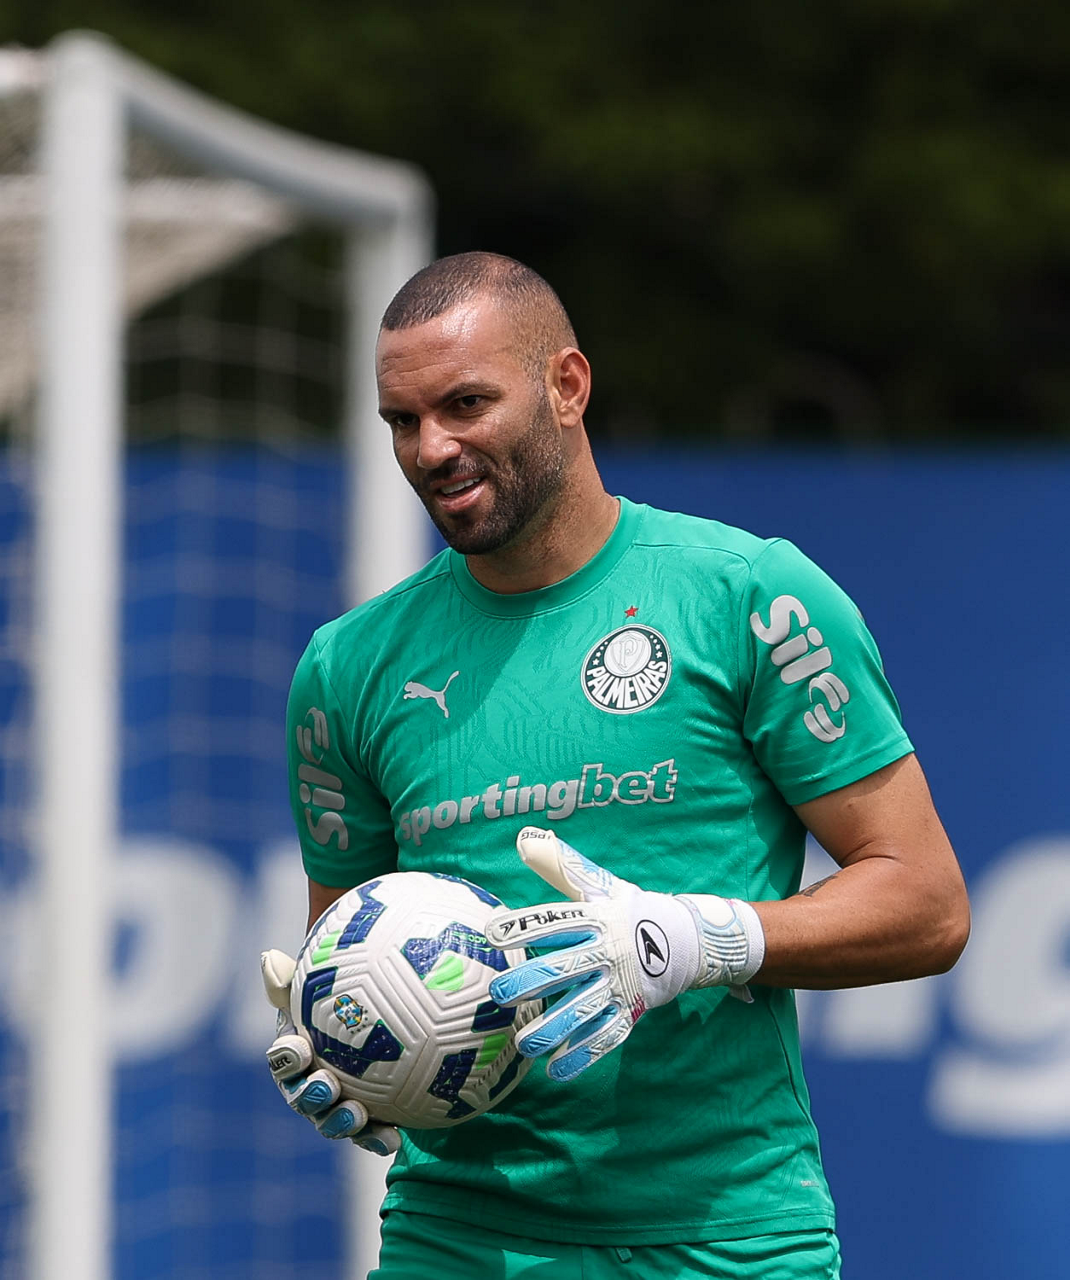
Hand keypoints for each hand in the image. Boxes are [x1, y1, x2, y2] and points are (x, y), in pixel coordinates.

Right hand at [261, 948, 400, 1154]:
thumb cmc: (350, 994)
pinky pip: (368, 1133)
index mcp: (298, 1052)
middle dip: (310, 1096)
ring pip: (331, 1121)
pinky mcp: (366, 1121)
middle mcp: (310, 1083)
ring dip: (340, 1122)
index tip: (299, 1048)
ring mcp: (336, 1106)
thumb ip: (299, 975)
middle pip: (302, 1096)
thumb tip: (268, 958)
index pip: (284, 1056)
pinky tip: (394, 1137)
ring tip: (357, 1116)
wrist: (392, 1017)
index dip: (286, 1057)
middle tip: (327, 1086)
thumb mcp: (327, 982)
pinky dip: (377, 1137)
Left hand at [485, 828, 764, 1081]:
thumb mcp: (600, 884)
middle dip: (532, 982)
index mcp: (596, 918)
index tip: (490, 932)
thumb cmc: (628, 909)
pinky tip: (556, 1070)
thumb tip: (524, 840)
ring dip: (554, 1029)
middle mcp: (607, 952)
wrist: (686, 939)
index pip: (556, 921)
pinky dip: (583, 1055)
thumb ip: (562, 866)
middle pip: (566, 968)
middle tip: (498, 994)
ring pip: (584, 1010)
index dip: (525, 925)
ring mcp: (620, 985)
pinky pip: (606, 1037)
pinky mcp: (631, 1011)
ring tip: (523, 1045)